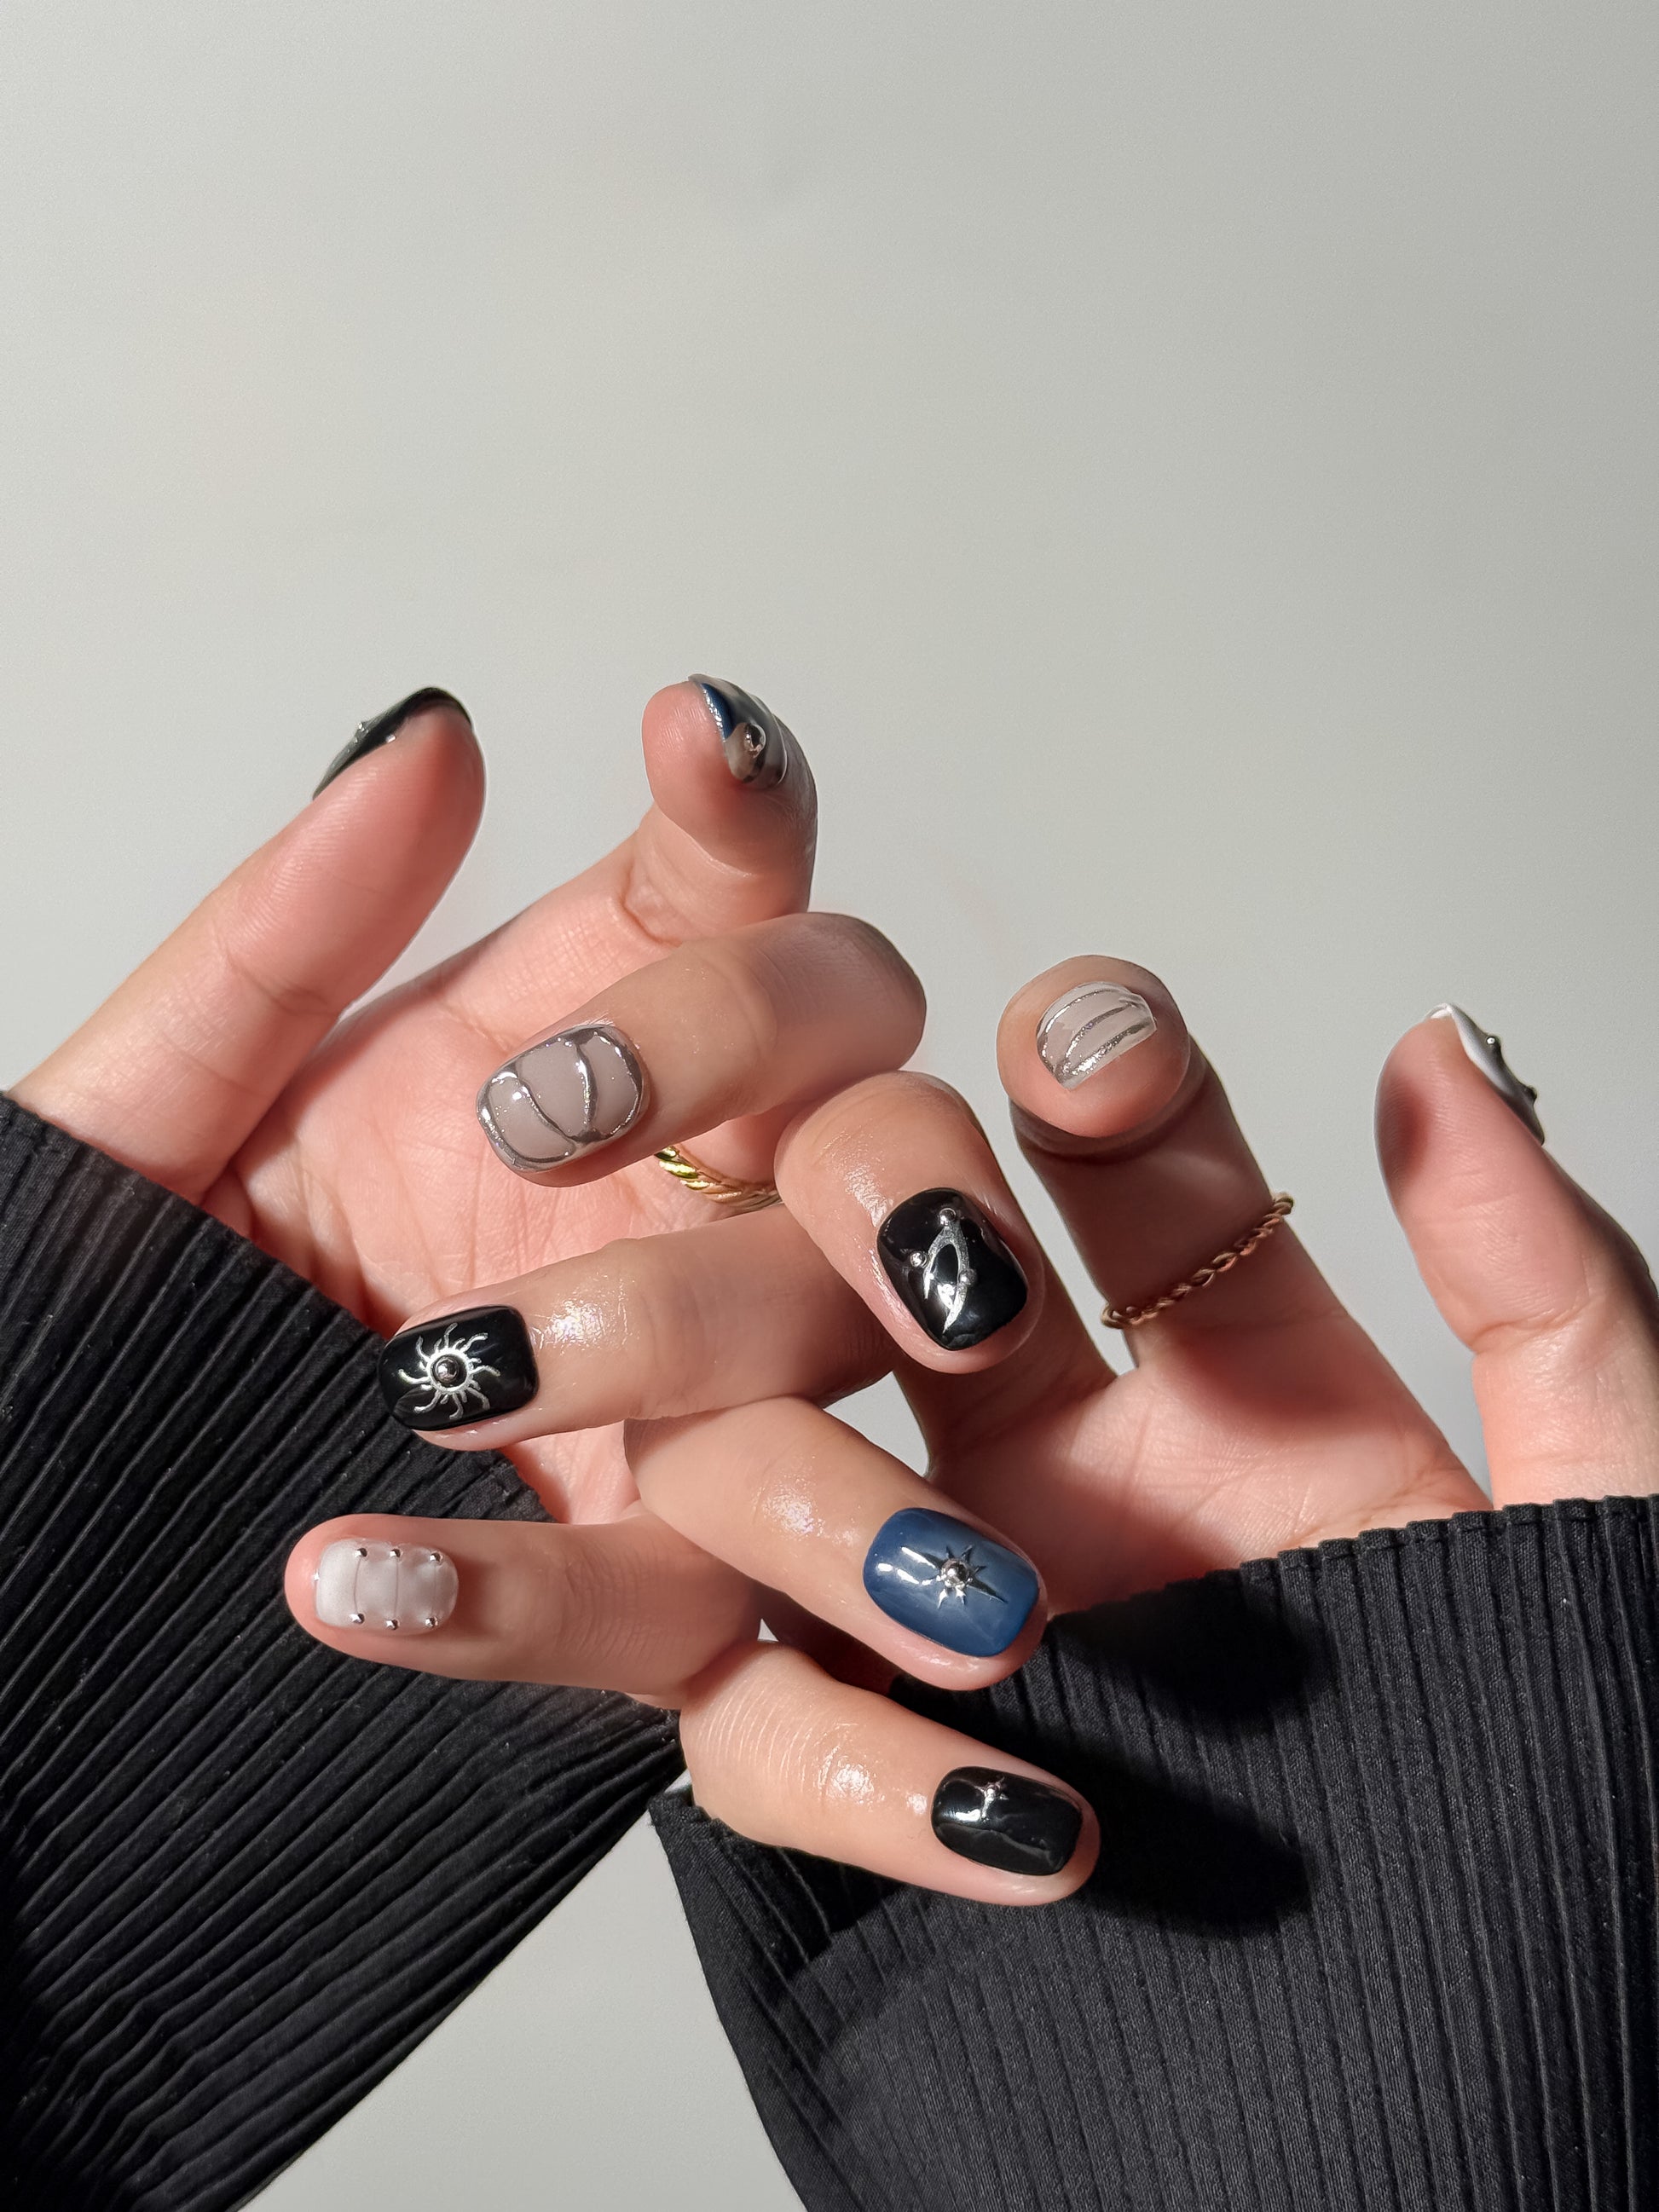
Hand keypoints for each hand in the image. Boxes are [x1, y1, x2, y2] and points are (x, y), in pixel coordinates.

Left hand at [12, 679, 921, 1525]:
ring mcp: (695, 1406)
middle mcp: (678, 1211)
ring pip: (839, 1340)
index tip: (696, 737)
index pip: (728, 904)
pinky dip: (552, 1598)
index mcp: (565, 1060)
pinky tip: (357, 1572)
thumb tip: (425, 741)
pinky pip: (694, 1604)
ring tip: (446, 1377)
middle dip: (757, 1066)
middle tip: (549, 1117)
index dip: (745, 813)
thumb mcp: (150, 1123)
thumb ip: (281, 940)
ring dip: (690, 1337)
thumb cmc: (99, 1329)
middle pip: (868, 1093)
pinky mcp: (660, 1597)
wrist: (41, 1570)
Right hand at [308, 953, 1657, 1906]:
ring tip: (474, 1334)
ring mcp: (933, 1579)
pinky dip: (518, 1631)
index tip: (1081, 1044)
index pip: (1132, 1169)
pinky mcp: (844, 1741)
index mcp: (1230, 1379)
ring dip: (604, 1387)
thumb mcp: (1599, 1502)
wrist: (1508, 2081)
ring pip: (738, 1448)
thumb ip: (1539, 1289)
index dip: (1105, 1086)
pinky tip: (377, 1584)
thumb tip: (1436, 1051)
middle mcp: (1052, 1453)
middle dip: (826, 1203)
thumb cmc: (1571, 1781)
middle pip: (897, 1266)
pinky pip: (694, 1692)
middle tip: (786, 1153)